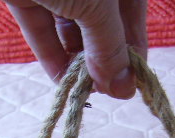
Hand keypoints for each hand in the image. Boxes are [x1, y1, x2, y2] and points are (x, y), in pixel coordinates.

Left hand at [4, 0, 147, 98]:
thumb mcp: (97, 5)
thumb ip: (109, 47)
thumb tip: (124, 88)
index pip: (133, 20)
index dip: (132, 54)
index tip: (129, 88)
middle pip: (102, 27)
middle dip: (103, 62)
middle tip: (103, 93)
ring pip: (71, 30)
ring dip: (78, 63)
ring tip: (83, 92)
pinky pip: (42, 30)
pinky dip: (51, 55)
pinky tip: (62, 83)